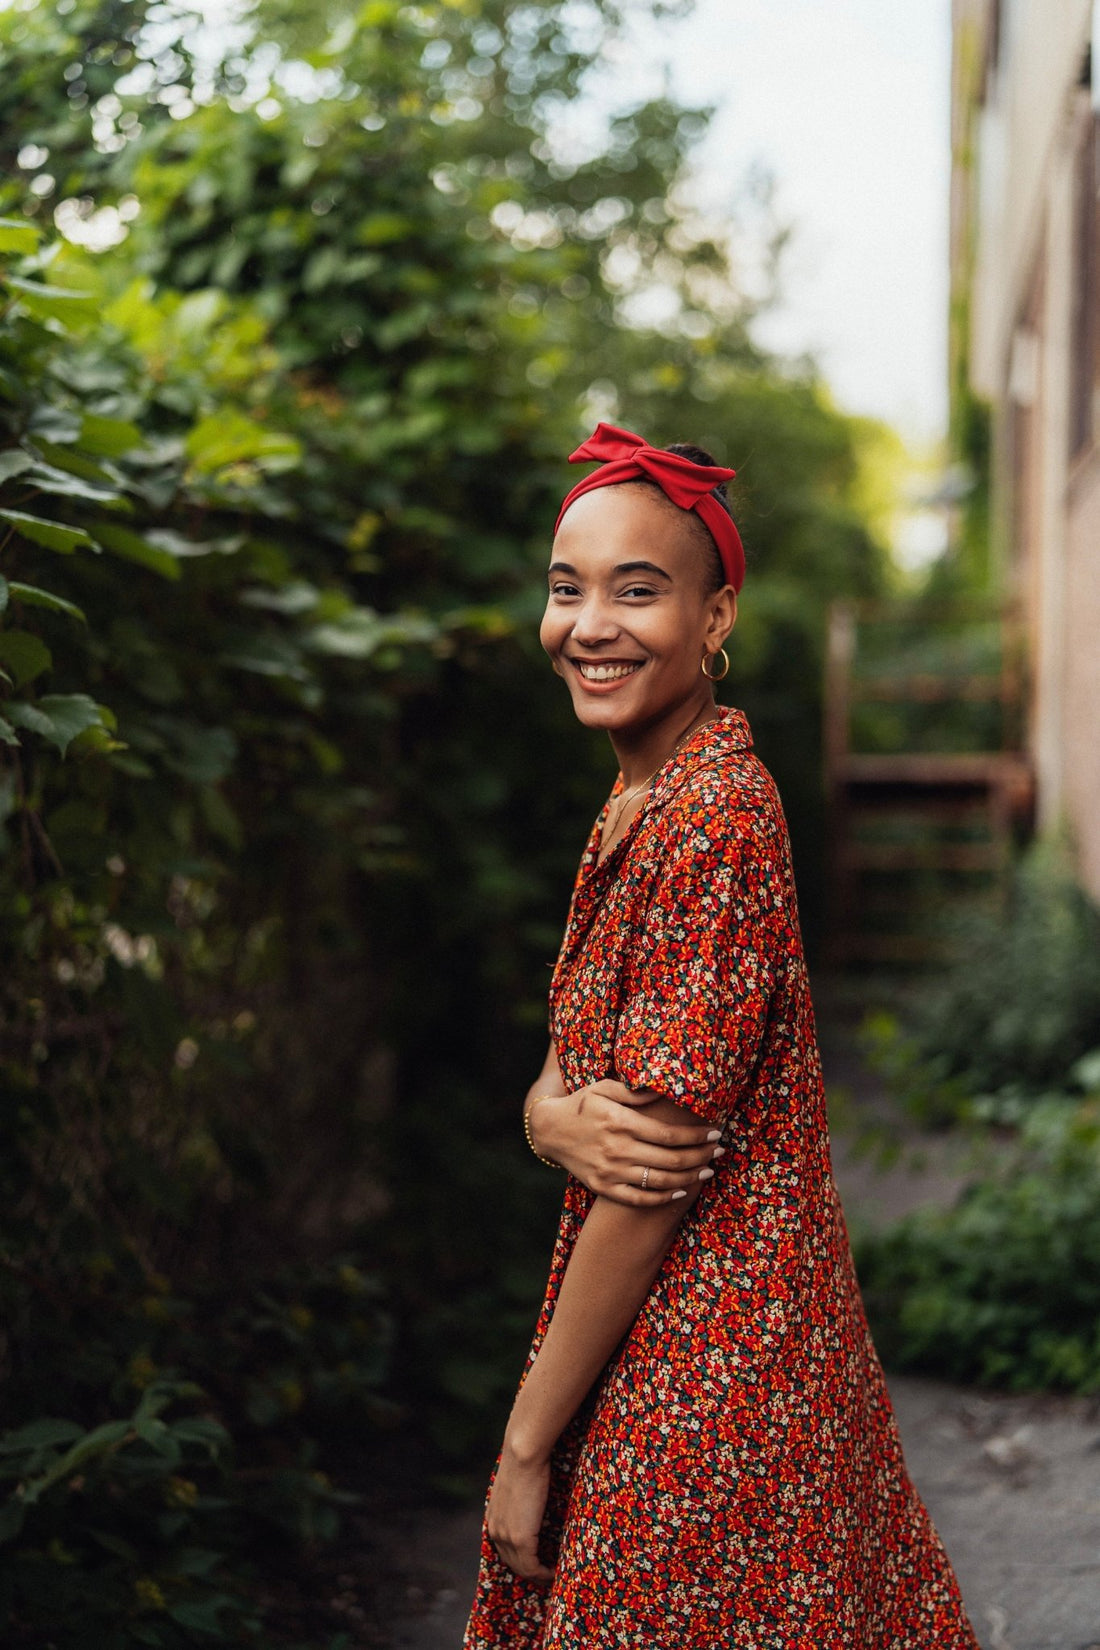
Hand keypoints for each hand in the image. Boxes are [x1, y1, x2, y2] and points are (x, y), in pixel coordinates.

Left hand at [486, 1440, 552, 1582]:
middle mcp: (495, 1531)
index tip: (537, 1564)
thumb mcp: (517, 1485)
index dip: (521, 1560)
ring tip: (553, 1577)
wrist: (523, 1455)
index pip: (505, 1549)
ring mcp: (506, 1536)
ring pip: (522, 1568)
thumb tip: (534, 1500)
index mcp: (493, 1519)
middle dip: (530, 1573)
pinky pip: (531, 1567)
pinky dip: (543, 1574)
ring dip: (538, 1576)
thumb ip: (521, 1499)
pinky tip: (555, 1572)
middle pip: (512, 1563)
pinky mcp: (520, 1539)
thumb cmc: (525, 1462)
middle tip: (548, 1576)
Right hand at [529, 1080, 722, 1205]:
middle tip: (720, 1152)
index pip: (668, 1135)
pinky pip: (640, 1199)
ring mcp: (610, 1172)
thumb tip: (665, 1090)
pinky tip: (681, 1191)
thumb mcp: (604, 1087)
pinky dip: (663, 1198)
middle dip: (701, 1157)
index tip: (715, 1133)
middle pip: (670, 1160)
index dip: (696, 1136)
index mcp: (620, 1122)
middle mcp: (617, 1149)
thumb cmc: (582, 1104)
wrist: (550, 1131)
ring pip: (660, 1182)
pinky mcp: (603, 1187)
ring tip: (707, 1171)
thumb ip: (635, 1091)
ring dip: (689, 1178)